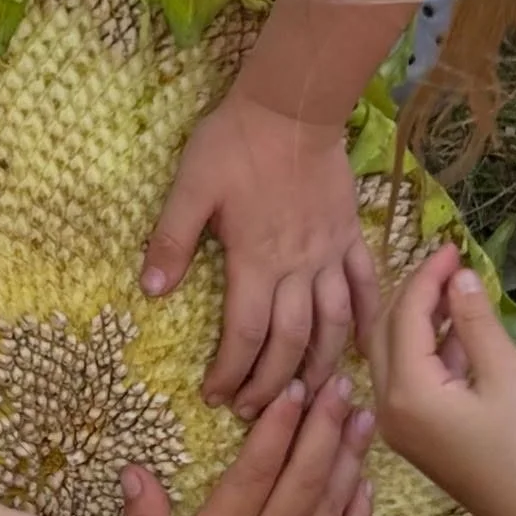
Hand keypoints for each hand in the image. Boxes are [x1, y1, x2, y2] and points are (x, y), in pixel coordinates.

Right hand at [120, 376, 373, 515]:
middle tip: (342, 382)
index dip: (279, 423)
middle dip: (324, 425)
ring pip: (331, 504)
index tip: (295, 386)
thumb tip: (136, 470)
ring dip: (348, 458)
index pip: (257, 467)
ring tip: (361, 418)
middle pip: (304, 474)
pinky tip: (366, 489)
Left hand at [140, 91, 379, 419]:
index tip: (215, 396)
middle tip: (252, 410)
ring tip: (302, 396)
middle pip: (290, 343)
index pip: (246, 335)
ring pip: (332, 326)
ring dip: (318, 366)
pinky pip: (365, 287)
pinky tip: (359, 349)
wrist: (293, 105)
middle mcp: (298, 267)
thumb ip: (170, 240)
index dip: (231, 372)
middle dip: (271, 384)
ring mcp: (330, 254)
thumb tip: (150, 291)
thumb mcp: (190, 187)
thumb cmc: (235, 144)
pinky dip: (364, 322)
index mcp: (257, 260)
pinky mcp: (350, 238)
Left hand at [369, 243, 515, 515]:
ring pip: (392, 354)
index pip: (405, 316)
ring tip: (457, 289)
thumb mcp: (507, 374)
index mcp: (407, 391)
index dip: (427, 276)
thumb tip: (458, 276)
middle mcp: (387, 405)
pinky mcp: (409, 432)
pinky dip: (426, 349)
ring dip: (420, 319)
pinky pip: (405, 377)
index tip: (452, 246)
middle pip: (386, 331)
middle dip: (415, 293)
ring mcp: (395, 422)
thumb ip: (476, 322)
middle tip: (449, 263)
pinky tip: (458, 329)